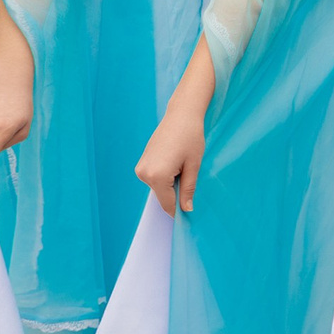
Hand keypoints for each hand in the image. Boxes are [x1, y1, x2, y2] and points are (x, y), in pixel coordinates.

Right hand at [137, 40, 215, 212]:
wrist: (181, 114)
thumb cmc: (191, 137)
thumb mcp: (193, 166)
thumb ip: (188, 190)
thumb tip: (187, 210)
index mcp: (157, 176)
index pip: (167, 203)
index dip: (178, 211)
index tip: (187, 218)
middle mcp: (144, 173)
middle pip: (162, 195)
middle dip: (175, 193)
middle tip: (189, 177)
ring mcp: (140, 168)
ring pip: (158, 187)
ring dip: (170, 183)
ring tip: (182, 164)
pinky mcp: (141, 162)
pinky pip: (154, 178)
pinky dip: (165, 176)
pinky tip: (175, 161)